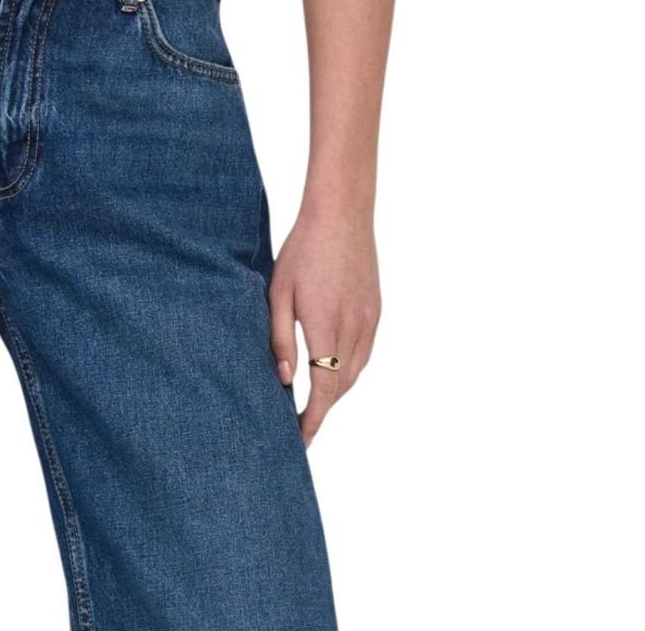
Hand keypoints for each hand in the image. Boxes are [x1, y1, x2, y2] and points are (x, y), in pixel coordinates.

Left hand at [268, 204, 380, 448]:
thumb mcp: (279, 291)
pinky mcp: (376, 312)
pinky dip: (349, 370)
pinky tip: (333, 370)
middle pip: (341, 387)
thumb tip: (284, 380)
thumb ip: (279, 337)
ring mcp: (369, 321)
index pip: (323, 390)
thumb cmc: (302, 249)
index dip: (312, 420)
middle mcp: (353, 329)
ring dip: (336, 393)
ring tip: (313, 404)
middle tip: (300, 427)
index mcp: (326, 326)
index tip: (299, 440)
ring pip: (355, 373)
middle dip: (322, 412)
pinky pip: (365, 354)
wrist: (341, 214)